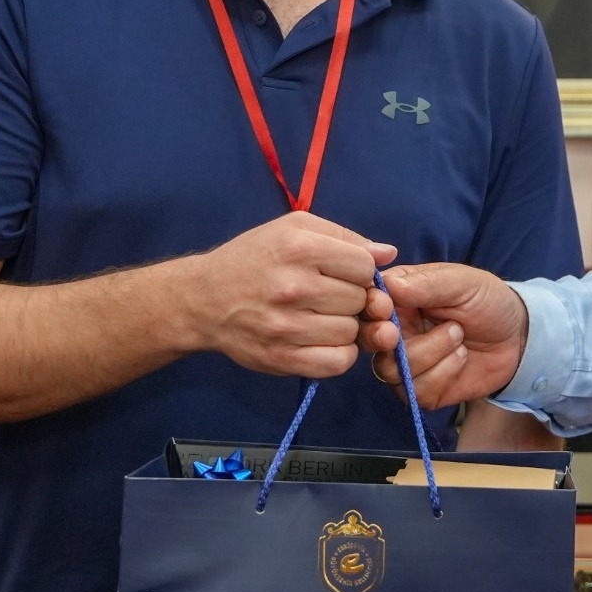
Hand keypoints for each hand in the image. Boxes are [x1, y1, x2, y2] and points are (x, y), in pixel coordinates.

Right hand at [183, 213, 393, 378]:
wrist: (202, 299)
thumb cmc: (253, 258)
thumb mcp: (292, 229)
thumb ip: (344, 236)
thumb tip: (388, 252)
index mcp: (300, 247)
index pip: (365, 266)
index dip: (359, 271)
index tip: (342, 273)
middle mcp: (294, 286)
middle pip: (361, 300)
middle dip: (352, 298)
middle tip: (327, 296)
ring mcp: (287, 326)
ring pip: (352, 332)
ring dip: (344, 327)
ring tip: (320, 317)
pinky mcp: (282, 358)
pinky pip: (338, 362)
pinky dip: (339, 354)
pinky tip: (322, 340)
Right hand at [364, 263, 529, 406]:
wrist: (519, 336)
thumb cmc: (488, 300)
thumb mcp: (462, 282)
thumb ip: (426, 283)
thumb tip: (386, 284)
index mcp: (398, 298)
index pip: (366, 305)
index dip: (369, 310)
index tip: (385, 308)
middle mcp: (396, 332)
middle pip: (369, 343)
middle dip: (382, 340)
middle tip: (397, 335)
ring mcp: (407, 364)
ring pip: (391, 371)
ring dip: (429, 353)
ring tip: (459, 336)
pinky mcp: (424, 390)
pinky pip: (416, 392)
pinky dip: (442, 374)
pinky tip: (461, 358)